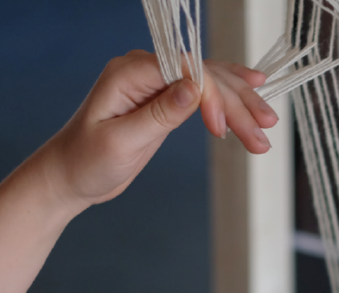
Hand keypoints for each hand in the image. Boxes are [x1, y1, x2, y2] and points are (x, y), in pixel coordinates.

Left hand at [41, 50, 278, 210]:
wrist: (70, 176)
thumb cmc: (87, 161)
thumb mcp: (121, 142)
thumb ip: (158, 114)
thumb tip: (193, 89)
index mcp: (130, 73)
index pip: (186, 70)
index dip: (213, 95)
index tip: (223, 130)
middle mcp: (146, 70)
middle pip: (205, 76)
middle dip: (237, 104)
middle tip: (263, 133)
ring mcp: (158, 83)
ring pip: (211, 83)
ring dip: (241, 104)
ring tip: (267, 127)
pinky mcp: (166, 99)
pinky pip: (204, 92)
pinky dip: (230, 99)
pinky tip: (254, 94)